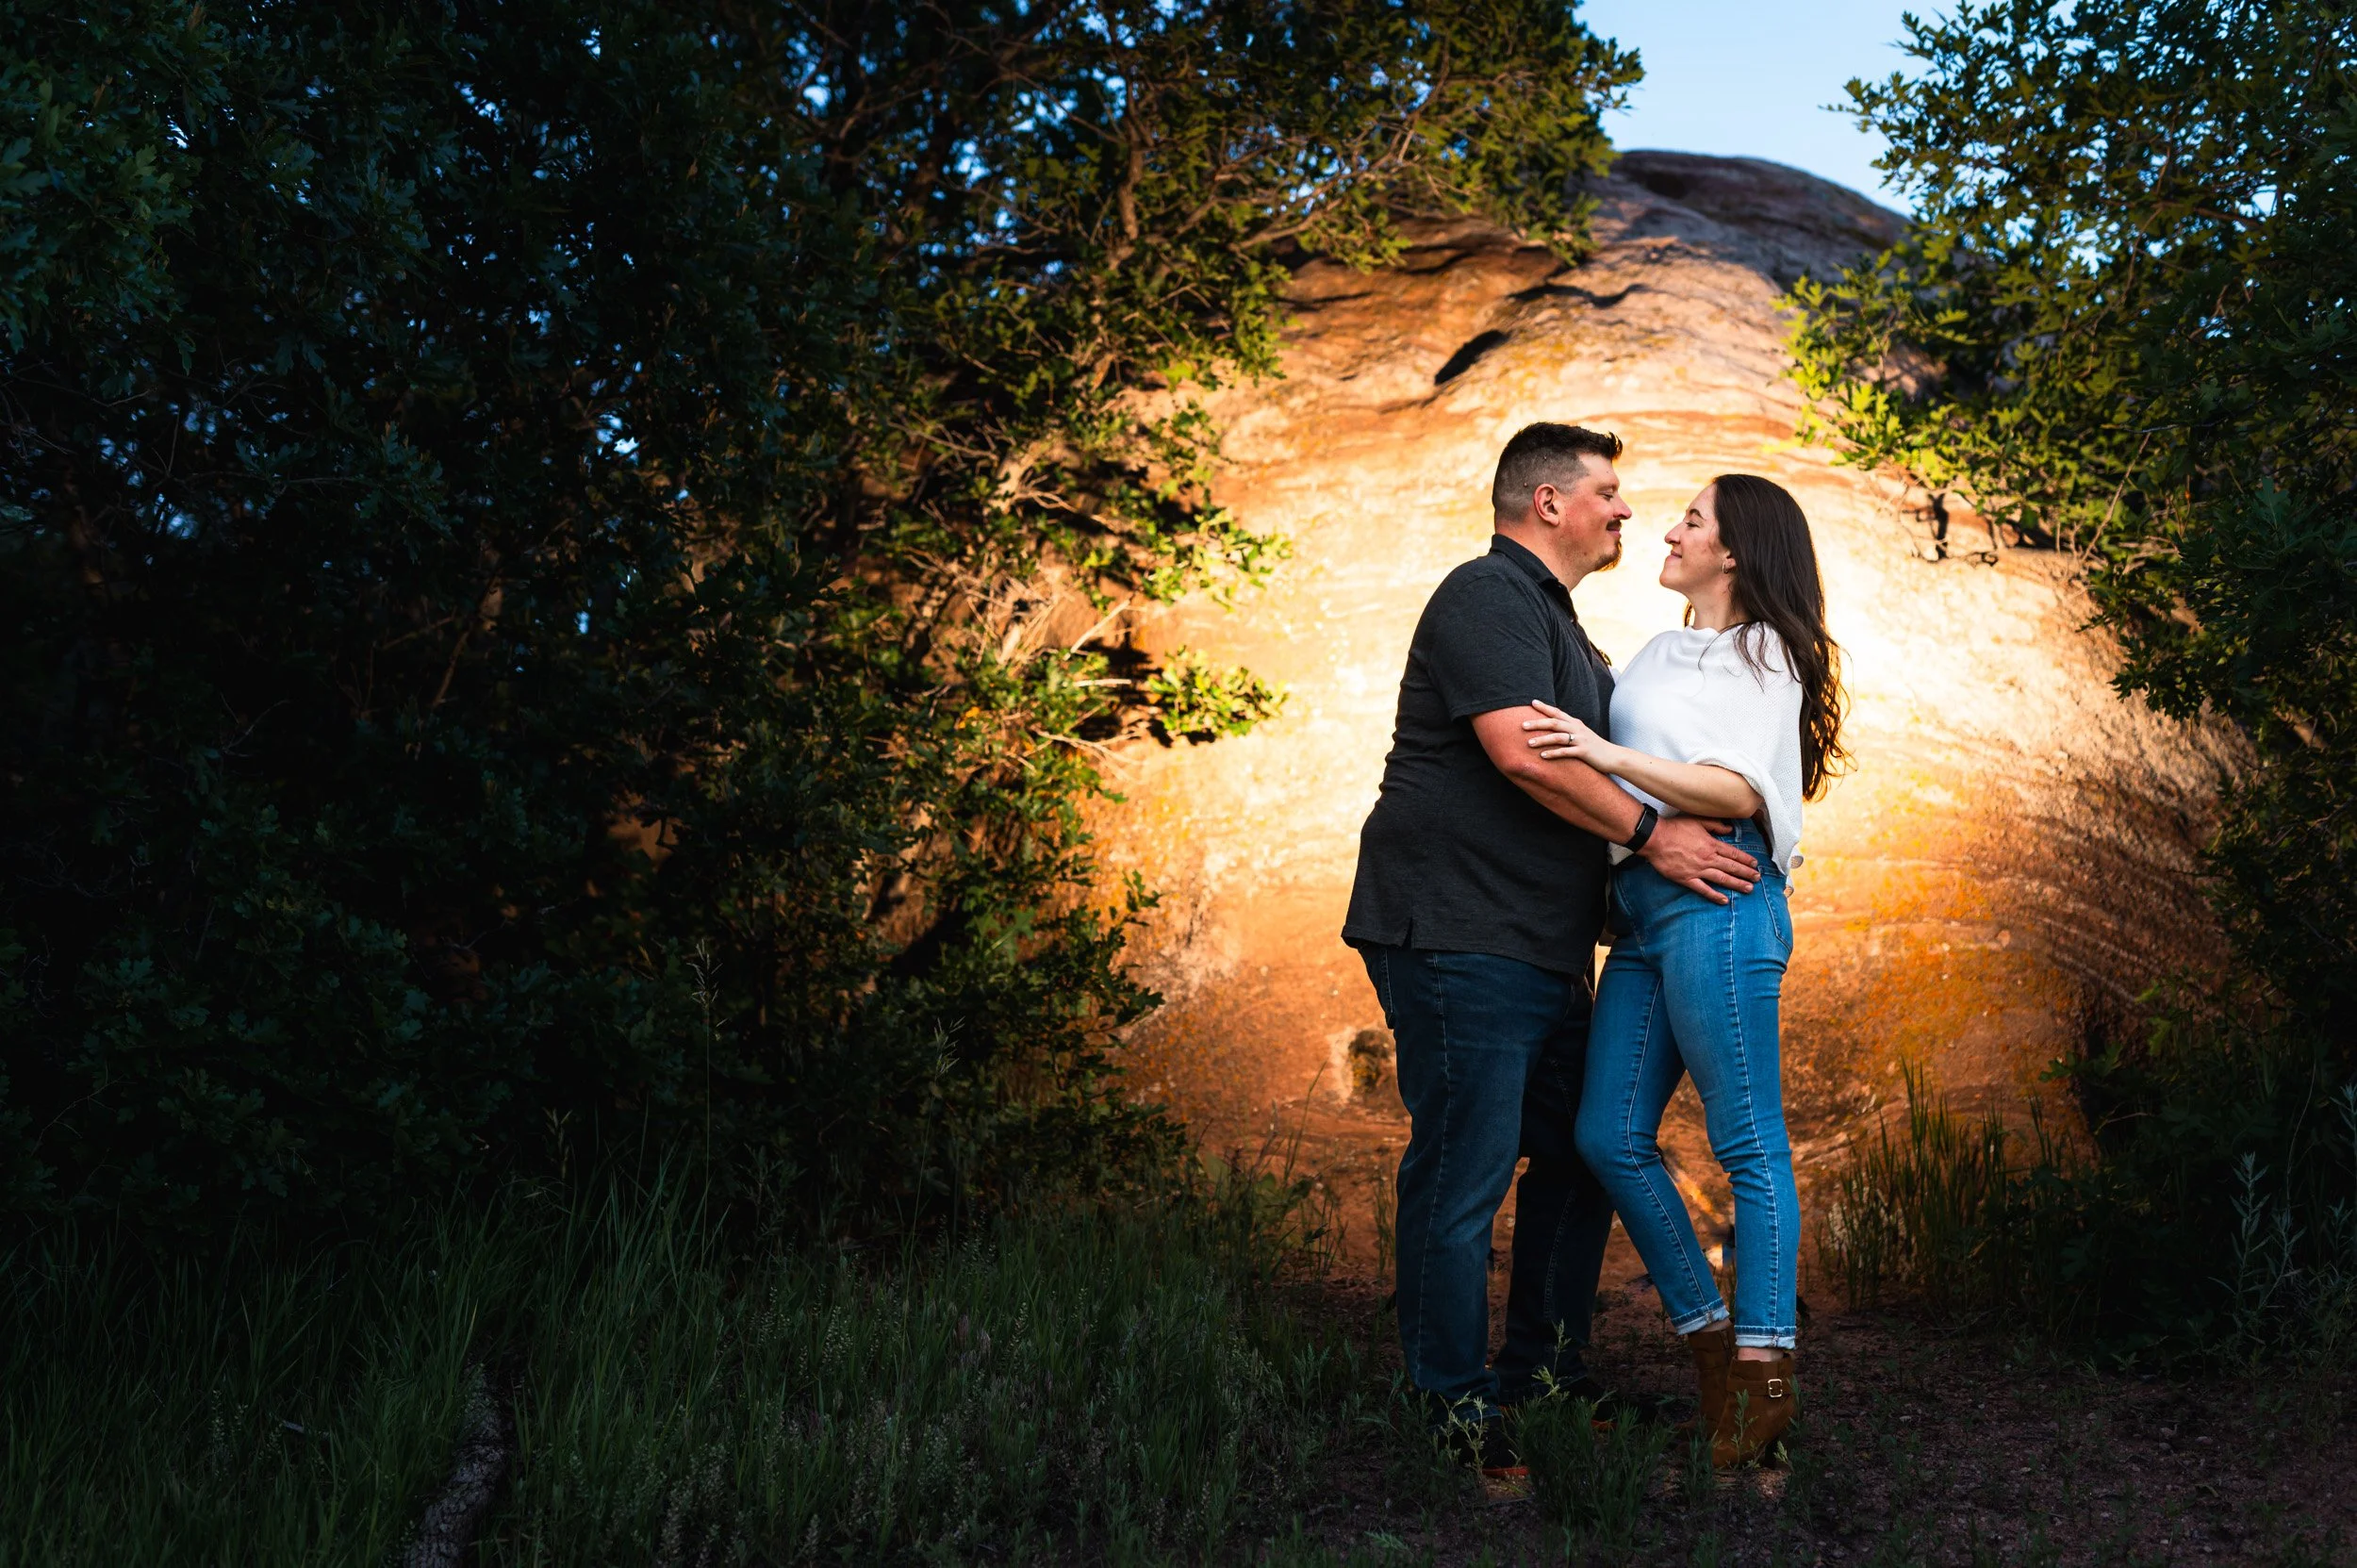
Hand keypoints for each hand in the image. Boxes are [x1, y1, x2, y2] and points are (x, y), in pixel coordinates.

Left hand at [1521, 699, 1623, 771]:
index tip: (1532, 702)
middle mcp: (1577, 729)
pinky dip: (1553, 753)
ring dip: (1542, 740)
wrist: (1613, 756)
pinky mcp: (1584, 752)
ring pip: (1558, 737)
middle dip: (1538, 723)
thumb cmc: (1594, 746)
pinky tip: (1543, 756)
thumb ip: (1569, 729)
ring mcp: (1581, 740)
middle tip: (1522, 725)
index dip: (1545, 707)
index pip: (1557, 712)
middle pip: (1554, 723)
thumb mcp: (1581, 734)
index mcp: (1575, 723)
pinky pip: (1566, 752)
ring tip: (1529, 743)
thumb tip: (1553, 726)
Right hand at [1638, 815, 1760, 904]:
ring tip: (1749, 889)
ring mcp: (1698, 870)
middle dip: (1746, 873)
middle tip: (1757, 878)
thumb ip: (1715, 825)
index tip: (1755, 864)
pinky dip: (1714, 895)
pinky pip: (1703, 889)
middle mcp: (1708, 858)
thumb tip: (1729, 829)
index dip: (1745, 859)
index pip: (1733, 854)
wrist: (1656, 839)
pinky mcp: (1687, 879)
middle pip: (1731, 867)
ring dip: (1737, 884)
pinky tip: (1724, 900)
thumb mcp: (1697, 821)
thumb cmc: (1675, 828)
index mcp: (1711, 844)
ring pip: (1722, 879)